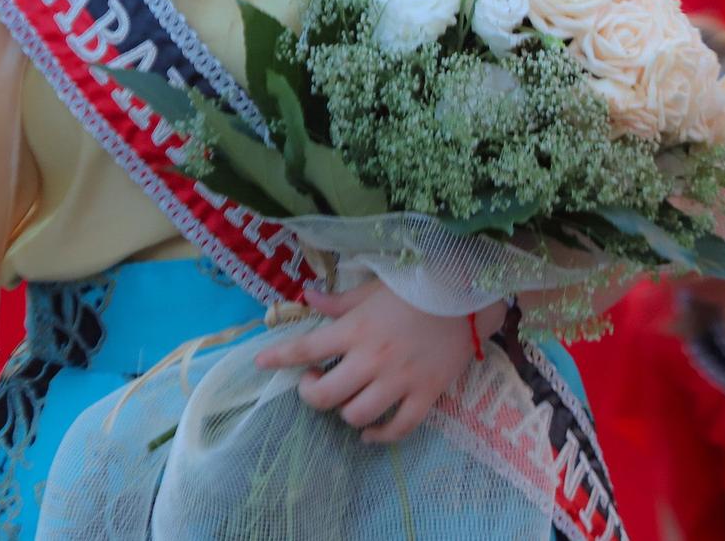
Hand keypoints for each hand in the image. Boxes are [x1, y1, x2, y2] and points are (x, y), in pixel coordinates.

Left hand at [252, 281, 478, 443]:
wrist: (464, 295)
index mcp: (355, 329)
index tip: (260, 364)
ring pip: (357, 415)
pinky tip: (370, 432)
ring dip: (343, 413)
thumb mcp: (370, 289)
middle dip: (310, 394)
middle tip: (314, 382)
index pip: (306, 348)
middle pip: (325, 394)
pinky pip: (399, 429)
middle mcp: (372, 359)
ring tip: (345, 400)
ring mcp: (400, 380)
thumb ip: (338, 301)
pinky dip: (380, 437)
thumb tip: (306, 297)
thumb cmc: (414, 289)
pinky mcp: (426, 395)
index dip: (279, 358)